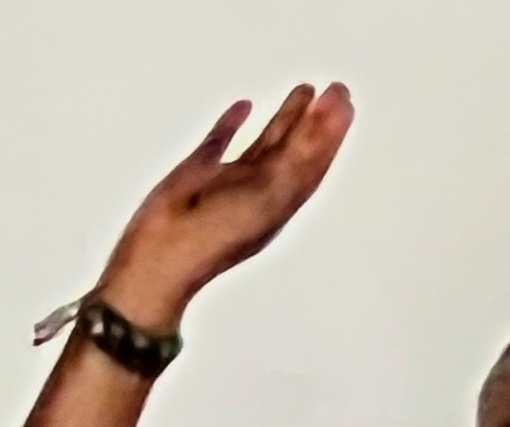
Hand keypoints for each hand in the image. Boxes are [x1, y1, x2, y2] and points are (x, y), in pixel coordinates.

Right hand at [97, 85, 354, 331]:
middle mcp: (262, 190)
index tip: (345, 101)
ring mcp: (231, 181)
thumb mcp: (263, 199)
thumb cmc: (216, 235)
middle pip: (297, 150)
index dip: (331, 132)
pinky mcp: (198, 173)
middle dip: (319, 121)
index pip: (314, 161)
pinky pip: (222, 143)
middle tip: (338, 89)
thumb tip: (318, 139)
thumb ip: (291, 168)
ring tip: (306, 89)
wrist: (164, 254)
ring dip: (287, 118)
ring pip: (266, 142)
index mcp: (281, 200)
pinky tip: (245, 107)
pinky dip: (235, 124)